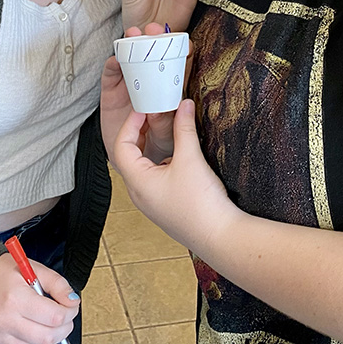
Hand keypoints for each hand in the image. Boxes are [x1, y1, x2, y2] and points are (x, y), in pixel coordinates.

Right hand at [0, 254, 78, 343]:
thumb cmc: (4, 273)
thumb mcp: (35, 269)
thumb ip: (58, 284)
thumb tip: (73, 301)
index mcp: (16, 298)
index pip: (55, 317)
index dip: (70, 312)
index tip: (71, 305)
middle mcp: (5, 320)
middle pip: (48, 337)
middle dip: (64, 327)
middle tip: (64, 315)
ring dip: (48, 335)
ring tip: (45, 319)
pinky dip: (32, 340)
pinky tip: (31, 326)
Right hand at [101, 23, 184, 167]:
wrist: (136, 166)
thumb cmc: (158, 148)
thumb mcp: (168, 136)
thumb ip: (168, 122)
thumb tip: (168, 107)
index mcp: (166, 92)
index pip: (174, 67)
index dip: (176, 50)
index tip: (181, 38)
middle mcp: (147, 86)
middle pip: (150, 58)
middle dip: (151, 41)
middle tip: (153, 28)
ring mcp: (128, 89)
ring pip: (129, 63)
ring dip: (130, 47)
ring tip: (131, 36)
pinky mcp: (111, 97)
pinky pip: (110, 78)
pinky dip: (112, 67)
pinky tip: (115, 59)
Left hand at [113, 99, 236, 251]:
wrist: (221, 237)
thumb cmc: (201, 205)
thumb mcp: (190, 159)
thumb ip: (184, 128)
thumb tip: (183, 105)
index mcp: (138, 182)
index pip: (121, 146)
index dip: (130, 123)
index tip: (143, 108)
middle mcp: (139, 194)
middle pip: (129, 156)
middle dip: (139, 133)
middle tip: (152, 114)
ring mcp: (152, 202)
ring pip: (142, 167)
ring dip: (150, 147)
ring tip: (164, 129)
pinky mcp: (165, 206)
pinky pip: (154, 178)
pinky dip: (160, 160)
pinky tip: (177, 153)